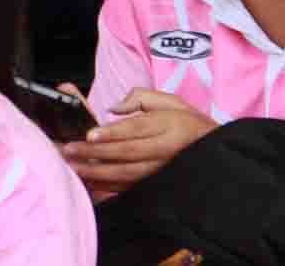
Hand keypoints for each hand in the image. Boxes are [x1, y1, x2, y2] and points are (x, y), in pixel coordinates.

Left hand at [61, 89, 215, 194]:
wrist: (215, 150)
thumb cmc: (187, 122)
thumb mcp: (171, 101)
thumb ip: (141, 98)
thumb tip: (113, 108)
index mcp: (167, 125)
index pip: (136, 129)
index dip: (112, 132)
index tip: (90, 133)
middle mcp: (165, 150)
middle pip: (126, 152)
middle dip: (95, 152)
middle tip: (69, 149)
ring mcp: (162, 170)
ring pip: (126, 173)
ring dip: (97, 172)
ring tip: (73, 166)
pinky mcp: (158, 183)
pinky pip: (131, 186)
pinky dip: (108, 185)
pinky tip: (89, 181)